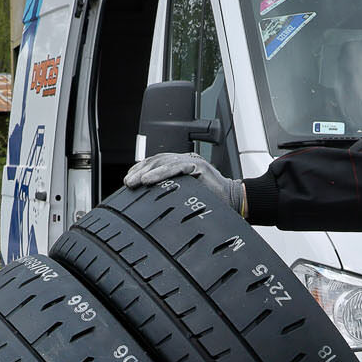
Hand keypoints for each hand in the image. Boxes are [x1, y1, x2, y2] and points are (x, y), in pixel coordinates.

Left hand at [123, 152, 245, 213]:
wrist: (233, 201)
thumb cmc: (212, 201)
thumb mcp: (185, 196)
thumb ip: (170, 192)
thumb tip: (149, 200)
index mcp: (181, 165)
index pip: (156, 163)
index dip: (141, 169)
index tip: (129, 179)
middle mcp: (185, 160)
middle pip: (157, 160)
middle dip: (140, 171)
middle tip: (128, 182)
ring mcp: (191, 161)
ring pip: (163, 162)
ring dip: (146, 172)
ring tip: (135, 182)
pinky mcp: (197, 166)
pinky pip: (175, 167)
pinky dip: (160, 173)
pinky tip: (149, 180)